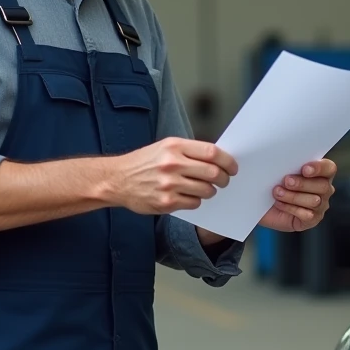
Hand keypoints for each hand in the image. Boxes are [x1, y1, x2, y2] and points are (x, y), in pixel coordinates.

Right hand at [110, 137, 237, 215]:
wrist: (117, 179)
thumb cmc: (144, 162)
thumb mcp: (165, 147)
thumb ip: (189, 151)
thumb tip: (218, 159)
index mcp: (174, 146)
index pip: (212, 152)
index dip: (228, 161)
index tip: (233, 167)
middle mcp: (172, 164)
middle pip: (213, 172)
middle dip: (224, 179)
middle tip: (224, 181)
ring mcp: (169, 184)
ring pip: (206, 190)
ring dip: (210, 191)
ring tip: (205, 188)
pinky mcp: (166, 202)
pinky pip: (194, 203)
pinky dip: (196, 201)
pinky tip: (188, 196)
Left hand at [258, 159, 335, 232]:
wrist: (263, 203)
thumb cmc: (272, 182)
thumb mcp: (278, 170)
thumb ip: (286, 164)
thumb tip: (282, 158)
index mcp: (320, 172)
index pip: (329, 168)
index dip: (319, 168)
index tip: (304, 169)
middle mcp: (324, 189)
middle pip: (323, 186)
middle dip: (302, 183)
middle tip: (286, 181)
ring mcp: (320, 206)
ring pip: (315, 201)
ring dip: (293, 196)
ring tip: (277, 193)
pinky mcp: (312, 220)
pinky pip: (307, 215)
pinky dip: (290, 208)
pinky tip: (279, 204)